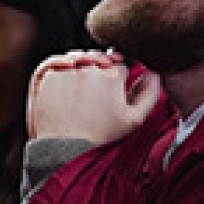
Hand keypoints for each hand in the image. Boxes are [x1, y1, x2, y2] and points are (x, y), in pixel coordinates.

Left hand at [27, 50, 159, 144]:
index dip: (117, 79)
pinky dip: (62, 66)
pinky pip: (59, 61)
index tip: (112, 91)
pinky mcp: (50, 72)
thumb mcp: (134, 120)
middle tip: (95, 90)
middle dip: (100, 69)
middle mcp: (90, 67)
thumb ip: (149, 92)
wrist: (64, 146)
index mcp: (112, 76)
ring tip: (80, 87)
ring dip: (81, 65)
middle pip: (99, 58)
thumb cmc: (99, 135)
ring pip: (79, 57)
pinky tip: (65, 82)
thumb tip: (154, 72)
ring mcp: (68, 69)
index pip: (119, 66)